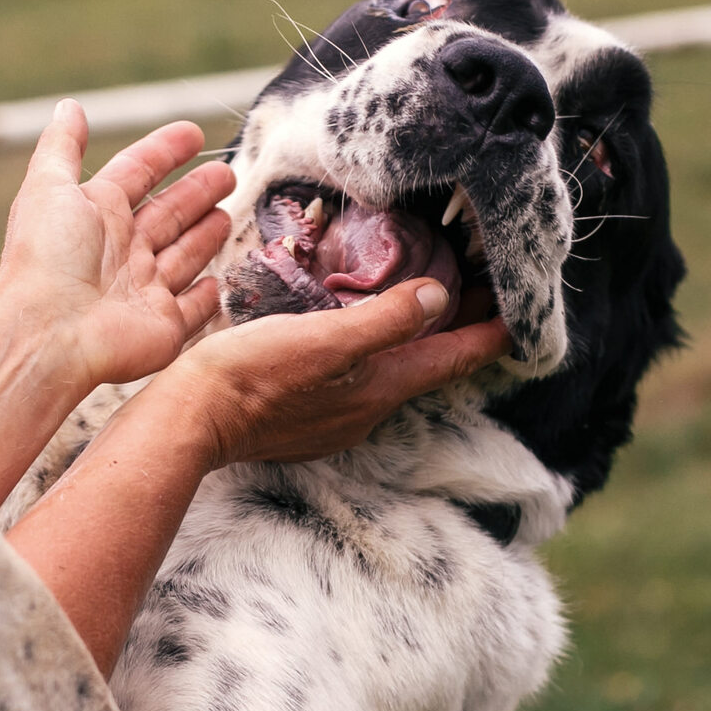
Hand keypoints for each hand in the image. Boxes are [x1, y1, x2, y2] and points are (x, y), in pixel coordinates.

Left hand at [0, 99, 234, 392]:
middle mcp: (120, 252)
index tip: (193, 133)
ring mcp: (143, 291)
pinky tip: (219, 281)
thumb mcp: (48, 187)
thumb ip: (61, 146)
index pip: (137, 172)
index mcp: (96, 214)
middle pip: (167, 214)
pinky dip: (207, 296)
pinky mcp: (163, 328)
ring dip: (206, 235)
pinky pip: (192, 310)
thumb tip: (67, 106)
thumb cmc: (46, 257)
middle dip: (196, 192)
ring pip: (183, 256)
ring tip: (229, 213)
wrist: (48, 333)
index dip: (164, 151)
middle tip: (227, 173)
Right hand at [154, 280, 514, 470]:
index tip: (519, 307)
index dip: (490, 332)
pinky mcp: (304, 416)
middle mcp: (367, 409)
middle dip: (455, 331)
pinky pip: (355, 379)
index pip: (454, 359)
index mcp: (381, 388)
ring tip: (420, 301)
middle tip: (476, 289)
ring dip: (412, 340)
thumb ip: (385, 320)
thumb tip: (439, 296)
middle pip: (427, 366)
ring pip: (390, 373)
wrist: (191, 421)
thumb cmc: (252, 376)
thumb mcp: (324, 339)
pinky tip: (353, 332)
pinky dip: (371, 351)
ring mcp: (334, 418)